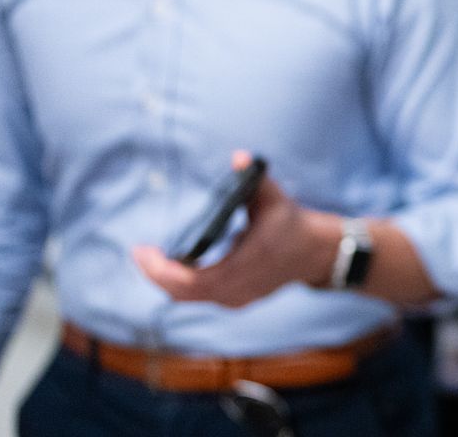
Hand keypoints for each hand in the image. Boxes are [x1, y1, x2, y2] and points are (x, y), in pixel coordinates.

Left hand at [133, 151, 340, 307]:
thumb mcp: (274, 198)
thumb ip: (254, 178)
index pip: (193, 280)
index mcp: (247, 263)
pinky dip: (181, 286)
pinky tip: (172, 268)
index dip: (162, 271)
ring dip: (167, 282)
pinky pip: (199, 298)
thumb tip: (239, 157)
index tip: (142, 251)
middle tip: (140, 254)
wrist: (317, 254)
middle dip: (156, 275)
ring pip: (189, 299)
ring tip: (150, 259)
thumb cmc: (292, 223)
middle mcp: (240, 287)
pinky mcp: (236, 300)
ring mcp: (239, 298)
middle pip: (183, 293)